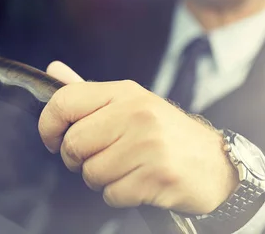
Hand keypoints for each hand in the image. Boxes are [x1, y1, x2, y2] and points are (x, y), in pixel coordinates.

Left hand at [39, 61, 238, 214]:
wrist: (216, 164)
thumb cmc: (165, 134)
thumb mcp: (130, 103)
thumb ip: (88, 92)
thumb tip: (53, 69)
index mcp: (124, 92)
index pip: (64, 101)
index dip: (48, 125)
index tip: (54, 140)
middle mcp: (136, 113)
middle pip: (73, 144)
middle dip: (77, 160)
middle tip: (97, 158)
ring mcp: (149, 144)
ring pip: (91, 173)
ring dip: (100, 179)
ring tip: (124, 169)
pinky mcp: (158, 176)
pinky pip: (112, 194)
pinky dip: (119, 195)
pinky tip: (138, 183)